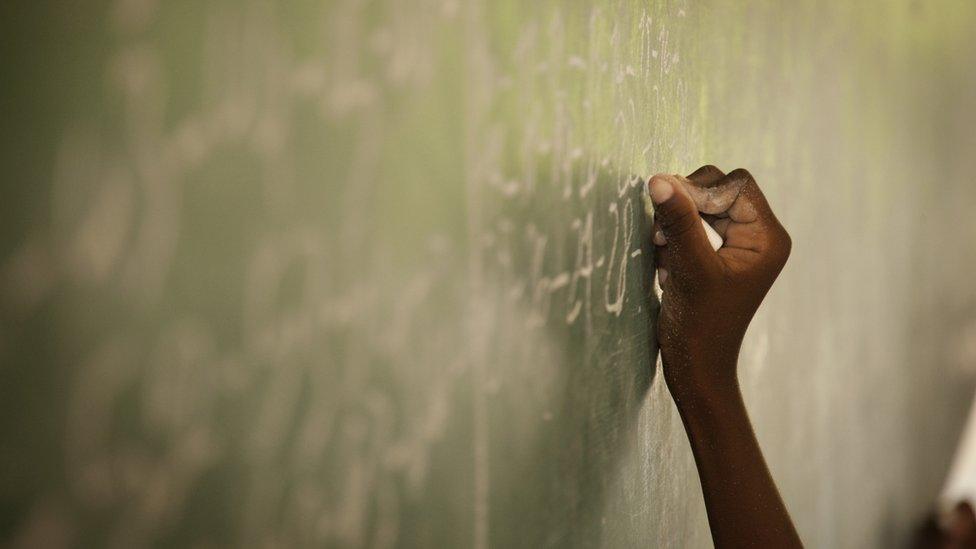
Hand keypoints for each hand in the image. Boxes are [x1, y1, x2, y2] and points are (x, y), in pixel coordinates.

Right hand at [649, 166, 790, 398]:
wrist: (697, 366)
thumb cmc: (701, 324)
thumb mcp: (690, 268)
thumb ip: (678, 222)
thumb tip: (659, 179)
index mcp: (767, 238)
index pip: (736, 185)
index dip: (700, 190)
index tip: (669, 211)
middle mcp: (759, 236)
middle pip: (719, 189)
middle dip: (686, 205)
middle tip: (662, 234)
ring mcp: (738, 244)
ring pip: (701, 205)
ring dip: (676, 223)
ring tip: (662, 251)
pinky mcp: (718, 254)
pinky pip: (693, 225)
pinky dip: (674, 237)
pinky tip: (666, 263)